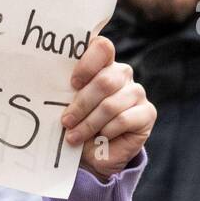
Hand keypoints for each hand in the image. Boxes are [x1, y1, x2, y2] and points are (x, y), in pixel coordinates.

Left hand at [62, 35, 155, 179]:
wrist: (96, 153)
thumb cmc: (78, 124)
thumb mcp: (68, 107)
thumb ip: (66, 95)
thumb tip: (52, 95)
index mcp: (101, 65)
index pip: (101, 48)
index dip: (87, 63)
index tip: (73, 83)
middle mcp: (122, 74)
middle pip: (104, 81)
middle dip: (81, 105)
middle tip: (66, 122)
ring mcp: (136, 92)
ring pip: (111, 105)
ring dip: (89, 124)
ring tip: (74, 137)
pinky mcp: (147, 113)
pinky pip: (123, 120)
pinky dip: (105, 132)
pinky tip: (98, 139)